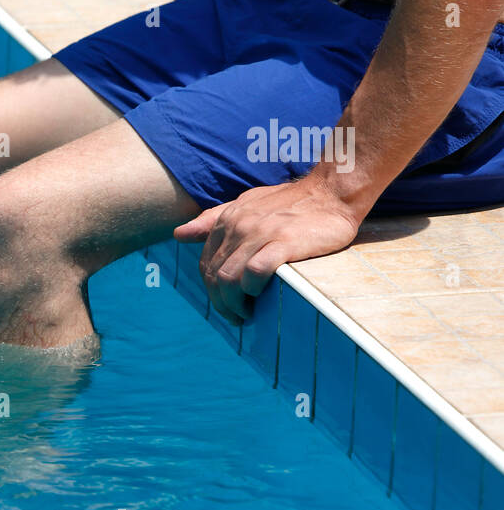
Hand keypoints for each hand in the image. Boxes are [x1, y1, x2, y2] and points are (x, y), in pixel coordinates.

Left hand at [173, 178, 363, 322]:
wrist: (332, 192)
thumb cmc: (291, 202)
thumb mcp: (246, 204)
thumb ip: (212, 219)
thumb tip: (178, 235)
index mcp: (227, 219)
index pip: (206, 264)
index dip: (212, 290)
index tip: (226, 304)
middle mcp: (239, 225)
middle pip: (214, 276)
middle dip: (221, 303)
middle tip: (236, 317)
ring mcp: (260, 233)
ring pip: (229, 278)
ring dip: (234, 303)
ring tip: (247, 314)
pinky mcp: (284, 242)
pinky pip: (255, 271)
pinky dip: (252, 289)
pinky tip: (260, 297)